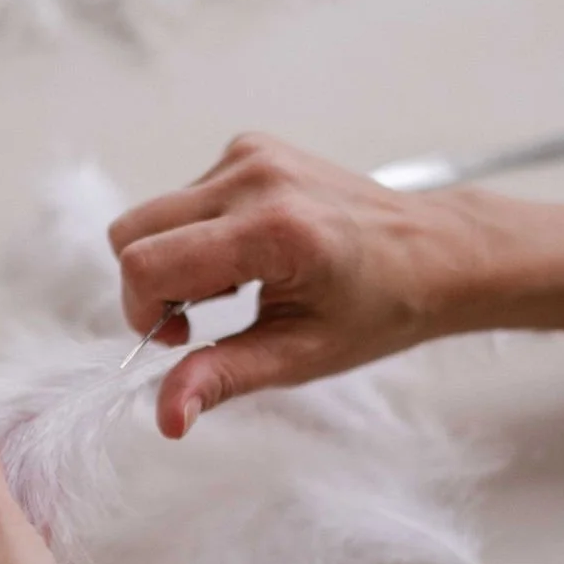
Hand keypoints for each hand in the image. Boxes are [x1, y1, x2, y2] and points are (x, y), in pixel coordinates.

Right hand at [109, 133, 482, 436]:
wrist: (432, 252)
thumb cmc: (377, 309)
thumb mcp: (300, 356)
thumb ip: (223, 378)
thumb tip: (166, 417)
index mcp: (272, 231)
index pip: (145, 264)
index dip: (143, 311)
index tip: (182, 337)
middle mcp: (255, 179)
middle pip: (132, 231)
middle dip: (150, 285)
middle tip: (201, 317)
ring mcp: (251, 154)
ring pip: (154, 215)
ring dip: (176, 259)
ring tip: (238, 285)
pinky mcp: (251, 146)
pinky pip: (185, 197)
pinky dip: (198, 234)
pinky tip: (248, 255)